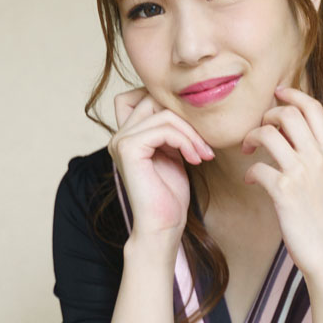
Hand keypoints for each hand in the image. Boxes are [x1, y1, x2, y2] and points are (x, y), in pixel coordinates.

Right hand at [110, 87, 213, 239]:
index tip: (192, 130)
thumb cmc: (169, 196)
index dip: (167, 104)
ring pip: (163, 114)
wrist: (163, 226)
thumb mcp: (173, 153)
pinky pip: (164, 128)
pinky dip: (186, 141)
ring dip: (191, 133)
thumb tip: (183, 104)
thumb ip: (170, 130)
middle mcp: (118, 136)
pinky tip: (196, 159)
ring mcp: (120, 141)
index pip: (141, 96)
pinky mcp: (129, 149)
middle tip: (203, 143)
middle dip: (184, 117)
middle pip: (152, 98)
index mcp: (127, 136)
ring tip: (203, 154)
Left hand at [241, 87, 322, 279]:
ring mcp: (302, 174)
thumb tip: (295, 137)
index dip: (292, 95)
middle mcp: (318, 158)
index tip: (276, 94)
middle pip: (288, 114)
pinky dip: (250, 172)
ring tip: (248, 151)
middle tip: (259, 131)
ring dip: (251, 138)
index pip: (313, 108)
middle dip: (266, 117)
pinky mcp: (284, 192)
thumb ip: (316, 157)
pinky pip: (258, 167)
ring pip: (269, 134)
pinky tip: (251, 181)